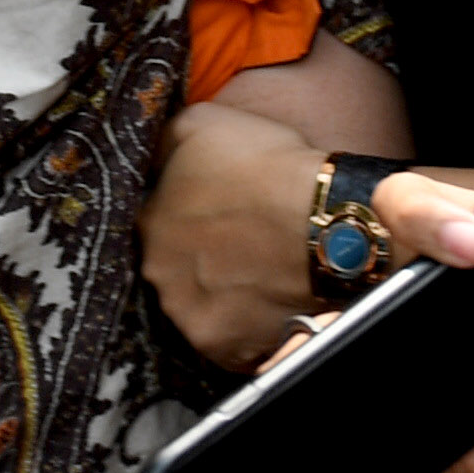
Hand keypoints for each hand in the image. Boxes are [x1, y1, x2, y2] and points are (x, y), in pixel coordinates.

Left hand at [141, 101, 336, 369]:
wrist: (324, 220)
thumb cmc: (266, 165)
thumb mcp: (200, 123)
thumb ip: (164, 145)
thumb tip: (154, 158)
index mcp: (149, 223)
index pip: (157, 224)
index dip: (189, 219)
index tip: (219, 217)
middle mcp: (157, 275)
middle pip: (175, 270)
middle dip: (202, 261)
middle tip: (242, 249)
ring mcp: (189, 316)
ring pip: (199, 308)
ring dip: (222, 297)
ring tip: (259, 278)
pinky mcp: (224, 349)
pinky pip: (230, 344)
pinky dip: (247, 331)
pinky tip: (269, 307)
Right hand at [310, 158, 473, 472]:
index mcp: (466, 234)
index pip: (414, 208)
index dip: (430, 222)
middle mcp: (428, 302)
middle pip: (357, 308)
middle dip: (323, 339)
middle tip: (310, 360)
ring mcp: (432, 376)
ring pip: (363, 398)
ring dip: (318, 426)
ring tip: (285, 454)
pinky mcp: (454, 444)